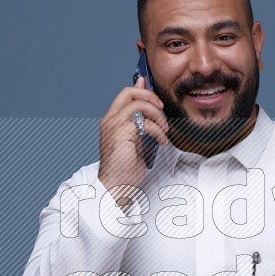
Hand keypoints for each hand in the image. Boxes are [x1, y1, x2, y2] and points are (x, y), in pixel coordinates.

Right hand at [98, 77, 168, 200]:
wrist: (116, 185)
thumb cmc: (124, 168)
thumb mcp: (136, 140)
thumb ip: (140, 123)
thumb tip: (150, 109)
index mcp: (112, 120)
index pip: (125, 94)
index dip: (142, 90)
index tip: (157, 100)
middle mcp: (110, 119)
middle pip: (129, 92)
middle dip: (150, 96)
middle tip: (161, 109)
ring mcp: (114, 125)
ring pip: (139, 104)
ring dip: (157, 115)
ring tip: (164, 129)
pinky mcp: (122, 133)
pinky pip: (146, 123)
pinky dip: (158, 131)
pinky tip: (161, 141)